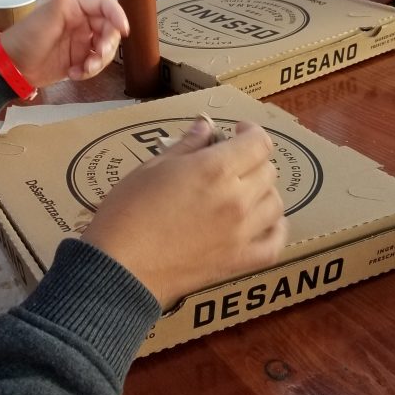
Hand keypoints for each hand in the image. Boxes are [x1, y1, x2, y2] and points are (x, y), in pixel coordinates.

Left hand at [0, 0, 128, 87]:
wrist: (11, 67)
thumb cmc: (26, 38)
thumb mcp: (44, 20)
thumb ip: (59, 0)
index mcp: (75, 8)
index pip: (104, 6)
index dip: (117, 14)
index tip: (124, 30)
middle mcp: (81, 23)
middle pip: (109, 29)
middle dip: (108, 44)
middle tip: (98, 55)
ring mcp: (81, 43)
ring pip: (105, 49)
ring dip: (99, 61)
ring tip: (83, 69)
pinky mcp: (78, 60)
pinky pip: (94, 65)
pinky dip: (89, 71)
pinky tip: (73, 74)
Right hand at [82, 118, 284, 308]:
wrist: (120, 268)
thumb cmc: (127, 212)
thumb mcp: (152, 168)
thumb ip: (186, 145)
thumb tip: (205, 126)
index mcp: (215, 169)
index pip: (258, 143)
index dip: (250, 132)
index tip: (236, 132)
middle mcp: (237, 198)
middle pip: (267, 170)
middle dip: (251, 160)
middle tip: (230, 163)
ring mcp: (242, 233)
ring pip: (275, 203)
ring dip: (262, 191)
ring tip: (242, 191)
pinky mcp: (240, 261)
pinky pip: (275, 242)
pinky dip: (274, 229)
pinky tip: (262, 222)